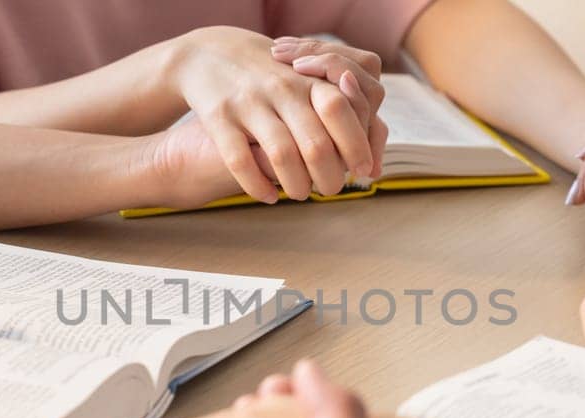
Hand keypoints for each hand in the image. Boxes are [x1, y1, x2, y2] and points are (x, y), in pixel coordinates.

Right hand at [167, 27, 381, 201]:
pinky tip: (269, 197)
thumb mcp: (310, 85)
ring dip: (297, 186)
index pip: (344, 110)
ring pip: (282, 155)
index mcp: (308, 79)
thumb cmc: (274, 77)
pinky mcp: (219, 117)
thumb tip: (375, 168)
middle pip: (317, 142)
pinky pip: (241, 162)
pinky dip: (258, 186)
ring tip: (301, 193)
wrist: (210, 54)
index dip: (358, 146)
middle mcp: (281, 88)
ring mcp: (249, 102)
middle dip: (330, 176)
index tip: (363, 170)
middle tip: (331, 188)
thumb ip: (347, 117)